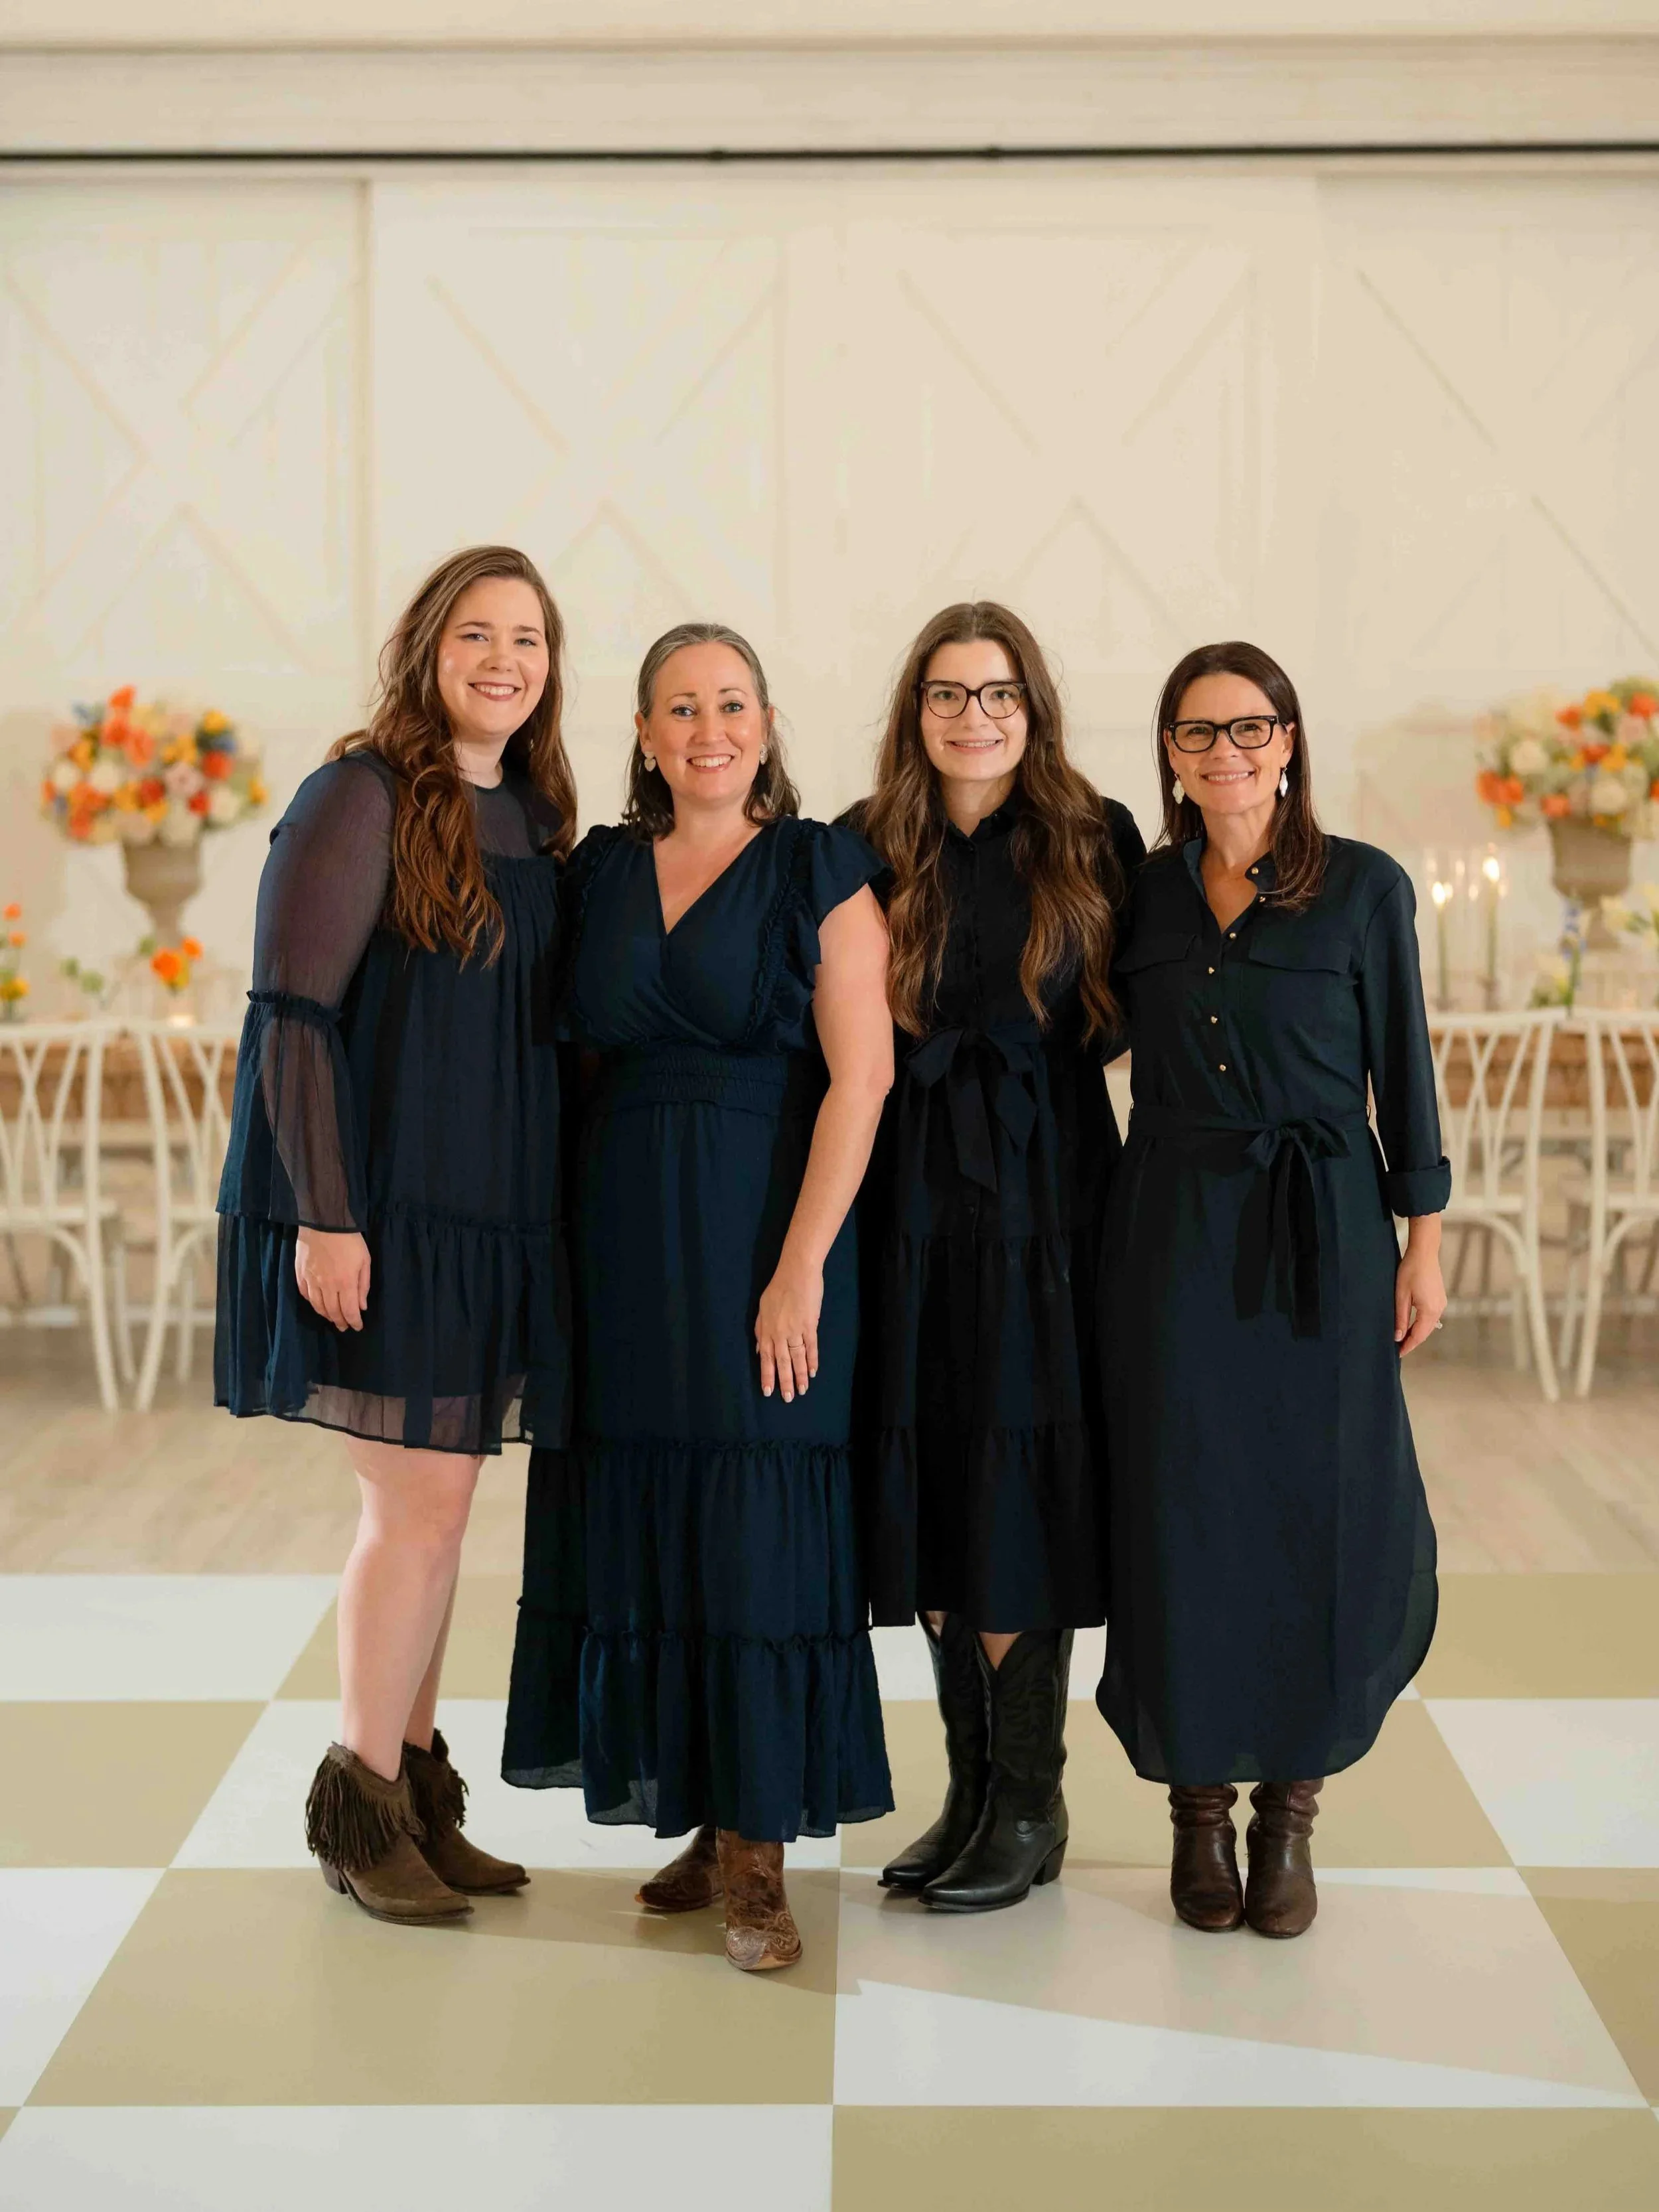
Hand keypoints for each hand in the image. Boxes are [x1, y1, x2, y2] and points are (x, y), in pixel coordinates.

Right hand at [295, 1228, 371, 1331]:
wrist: (324, 1221)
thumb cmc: (349, 1240)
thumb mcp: (364, 1260)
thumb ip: (363, 1285)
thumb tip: (362, 1306)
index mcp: (346, 1283)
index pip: (349, 1311)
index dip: (354, 1322)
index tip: (357, 1327)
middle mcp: (327, 1286)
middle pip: (332, 1311)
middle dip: (340, 1321)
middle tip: (345, 1326)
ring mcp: (311, 1280)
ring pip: (317, 1306)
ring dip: (326, 1315)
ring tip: (332, 1318)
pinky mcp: (300, 1274)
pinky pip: (305, 1294)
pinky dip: (312, 1303)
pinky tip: (318, 1304)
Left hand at [755, 1257, 822, 1403]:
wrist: (796, 1271)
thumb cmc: (779, 1287)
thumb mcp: (763, 1308)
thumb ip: (760, 1330)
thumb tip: (759, 1350)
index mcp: (766, 1329)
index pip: (766, 1357)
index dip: (767, 1375)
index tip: (768, 1391)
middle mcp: (778, 1332)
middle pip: (781, 1361)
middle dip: (784, 1381)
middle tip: (787, 1398)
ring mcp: (794, 1329)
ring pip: (796, 1358)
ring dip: (800, 1375)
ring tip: (802, 1391)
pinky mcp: (809, 1324)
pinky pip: (811, 1346)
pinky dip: (812, 1360)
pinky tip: (813, 1372)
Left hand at [1394, 1235, 1445, 1356]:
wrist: (1424, 1252)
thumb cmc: (1410, 1271)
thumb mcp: (1401, 1296)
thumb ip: (1401, 1318)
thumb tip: (1398, 1337)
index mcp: (1430, 1310)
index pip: (1418, 1335)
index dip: (1408, 1346)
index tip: (1398, 1354)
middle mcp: (1439, 1309)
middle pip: (1425, 1332)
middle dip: (1412, 1341)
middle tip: (1399, 1349)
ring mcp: (1441, 1303)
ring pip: (1428, 1325)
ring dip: (1417, 1333)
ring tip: (1403, 1339)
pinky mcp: (1439, 1298)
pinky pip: (1430, 1317)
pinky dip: (1421, 1324)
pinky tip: (1412, 1325)